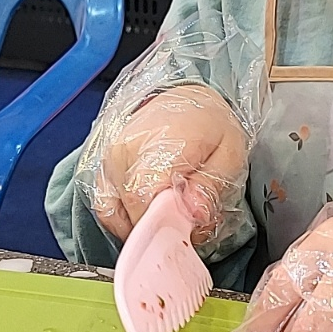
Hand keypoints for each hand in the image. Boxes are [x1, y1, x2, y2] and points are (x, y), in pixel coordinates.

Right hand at [92, 84, 248, 243]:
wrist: (187, 102)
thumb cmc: (210, 127)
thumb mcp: (228, 154)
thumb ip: (211, 187)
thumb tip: (192, 215)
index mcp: (158, 146)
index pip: (144, 200)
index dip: (165, 225)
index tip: (187, 229)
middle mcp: (124, 153)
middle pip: (132, 213)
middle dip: (162, 227)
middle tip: (187, 219)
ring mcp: (108, 163)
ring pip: (117, 216)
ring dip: (144, 225)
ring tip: (170, 212)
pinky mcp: (103, 171)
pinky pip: (107, 210)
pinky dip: (126, 220)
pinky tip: (149, 213)